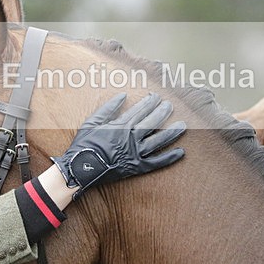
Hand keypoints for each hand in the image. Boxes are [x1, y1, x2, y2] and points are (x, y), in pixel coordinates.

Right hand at [52, 93, 185, 198]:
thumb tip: (123, 95)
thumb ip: (108, 108)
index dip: (150, 102)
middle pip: (152, 122)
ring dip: (172, 133)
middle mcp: (131, 138)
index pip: (140, 110)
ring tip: (183, 125)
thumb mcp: (92, 121)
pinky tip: (181, 152)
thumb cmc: (84, 144)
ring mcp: (136, 153)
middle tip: (170, 105)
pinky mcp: (137, 167)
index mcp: (121, 126)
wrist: (81, 168)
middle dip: (163, 112)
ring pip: (158, 141)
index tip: (156, 96)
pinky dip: (169, 158)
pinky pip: (157, 163)